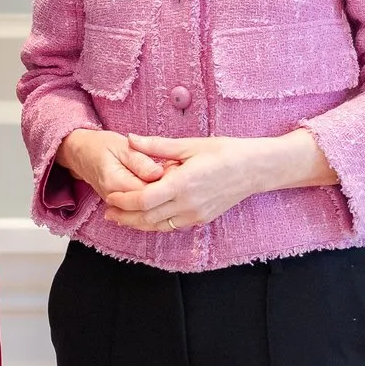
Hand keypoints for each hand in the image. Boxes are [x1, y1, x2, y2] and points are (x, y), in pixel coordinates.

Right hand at [57, 127, 169, 200]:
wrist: (80, 154)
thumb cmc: (101, 146)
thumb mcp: (122, 146)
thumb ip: (141, 161)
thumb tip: (158, 174)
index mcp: (116, 181)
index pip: (148, 191)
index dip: (166, 181)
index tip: (175, 166)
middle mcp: (114, 198)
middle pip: (148, 204)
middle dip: (164, 191)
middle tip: (173, 171)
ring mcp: (115, 206)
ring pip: (145, 210)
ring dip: (159, 198)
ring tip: (166, 180)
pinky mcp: (118, 207)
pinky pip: (139, 211)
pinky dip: (151, 203)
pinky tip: (158, 191)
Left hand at [101, 131, 334, 231]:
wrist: (256, 169)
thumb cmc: (225, 152)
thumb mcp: (190, 144)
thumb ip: (157, 146)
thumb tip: (131, 139)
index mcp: (182, 184)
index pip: (143, 200)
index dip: (123, 201)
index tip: (110, 195)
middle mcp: (188, 205)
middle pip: (147, 218)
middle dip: (125, 216)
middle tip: (108, 211)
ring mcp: (196, 215)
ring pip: (159, 226)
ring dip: (138, 223)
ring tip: (121, 217)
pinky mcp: (202, 219)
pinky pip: (172, 225)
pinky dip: (156, 224)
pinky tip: (147, 217)